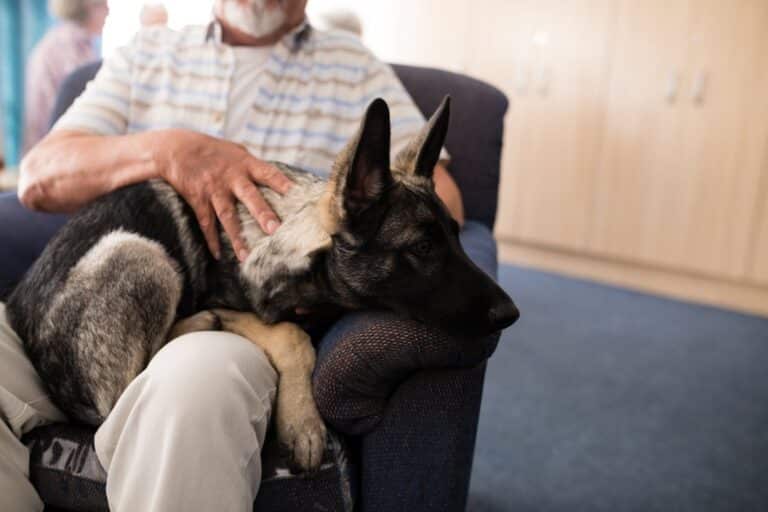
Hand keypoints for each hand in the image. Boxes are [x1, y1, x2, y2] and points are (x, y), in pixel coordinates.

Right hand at [154, 129, 292, 260]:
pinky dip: (211, 239)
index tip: (296, 194)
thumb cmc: (213, 150)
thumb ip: (254, 167)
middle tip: (275, 230)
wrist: (175, 148)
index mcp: (245, 164)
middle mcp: (231, 177)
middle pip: (250, 196)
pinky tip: (218, 255)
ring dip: (236, 237)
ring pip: (227, 216)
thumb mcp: (236, 151)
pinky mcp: (198, 199)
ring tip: (246, 256)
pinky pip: (206, 222)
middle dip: (262, 213)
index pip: (268, 173)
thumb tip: (278, 181)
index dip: (282, 183)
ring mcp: (214, 189)